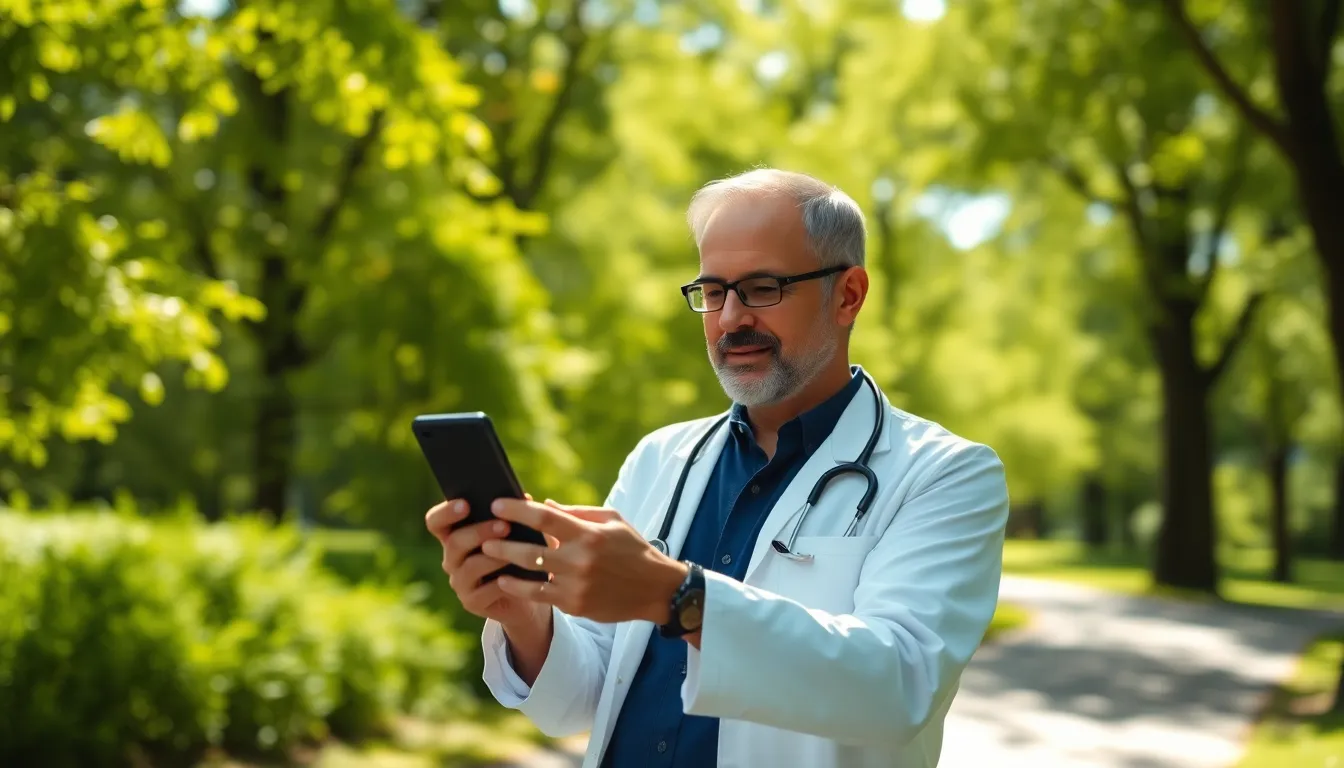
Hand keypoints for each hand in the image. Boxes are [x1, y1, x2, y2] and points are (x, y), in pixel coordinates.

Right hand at [424, 497, 551, 633]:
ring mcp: (460, 582)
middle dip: (479, 532)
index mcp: (455, 535)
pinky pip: (484, 591)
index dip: (445, 512)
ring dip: (493, 557)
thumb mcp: (517, 531)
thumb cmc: (520, 552)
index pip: (436, 522)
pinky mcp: (472, 602)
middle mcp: (452, 559)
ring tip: (516, 550)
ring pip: (469, 566)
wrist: (529, 590)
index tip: (465, 503)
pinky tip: (516, 577)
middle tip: (504, 526)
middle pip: (454, 542)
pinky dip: (502, 582)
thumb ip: (514, 515)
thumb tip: (524, 498)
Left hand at [482, 498, 687, 624]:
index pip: (544, 517)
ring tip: (487, 555)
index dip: (517, 509)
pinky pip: (540, 595)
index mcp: (588, 533)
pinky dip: (520, 587)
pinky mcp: (575, 604)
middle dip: (502, 541)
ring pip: (530, 574)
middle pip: (530, 549)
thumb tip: (543, 503)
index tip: (496, 503)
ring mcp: (576, 584)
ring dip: (505, 564)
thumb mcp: (612, 521)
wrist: (657, 589)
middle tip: (482, 534)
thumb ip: (577, 512)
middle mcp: (580, 559)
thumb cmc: (633, 548)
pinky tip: (505, 580)